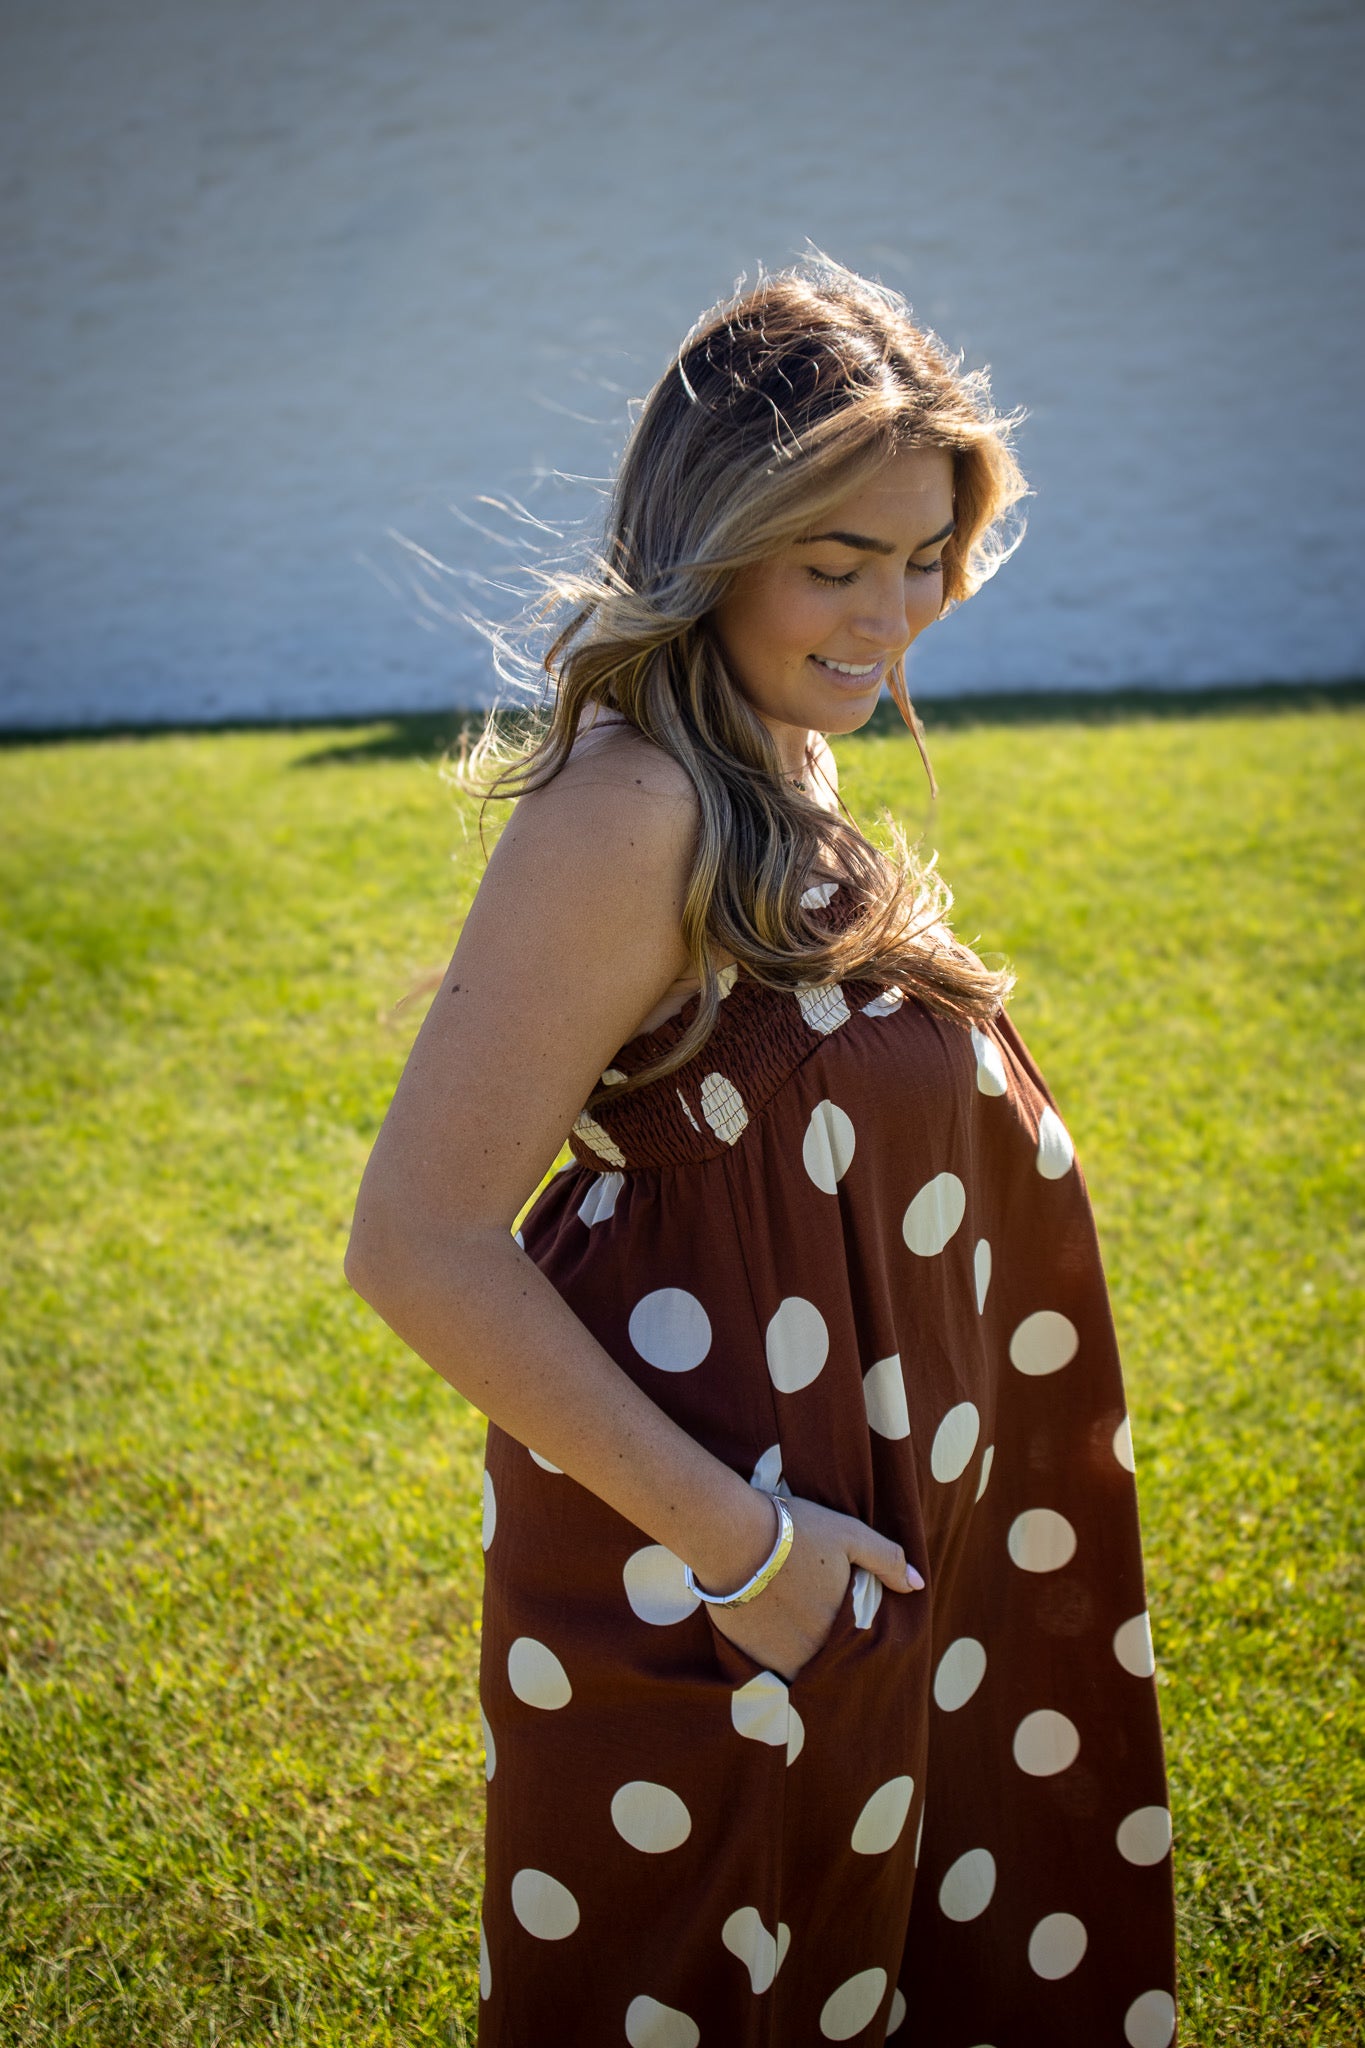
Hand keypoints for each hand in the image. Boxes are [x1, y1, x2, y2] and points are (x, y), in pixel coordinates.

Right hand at [703, 1493, 923, 1681]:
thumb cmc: (796, 1532)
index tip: (836, 1609)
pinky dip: (767, 1646)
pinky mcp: (747, 1655)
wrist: (732, 1536)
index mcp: (842, 1626)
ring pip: (796, 1661)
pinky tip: (763, 1618)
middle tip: (807, 1609)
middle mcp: (813, 1652)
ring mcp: (778, 1657)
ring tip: (785, 1614)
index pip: (855, 1641)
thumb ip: (887, 1561)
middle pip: (825, 1652)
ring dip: (795, 1646)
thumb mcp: (850, 1535)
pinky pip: (765, 1661)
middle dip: (822, 1638)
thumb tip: (917, 1585)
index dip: (848, 1627)